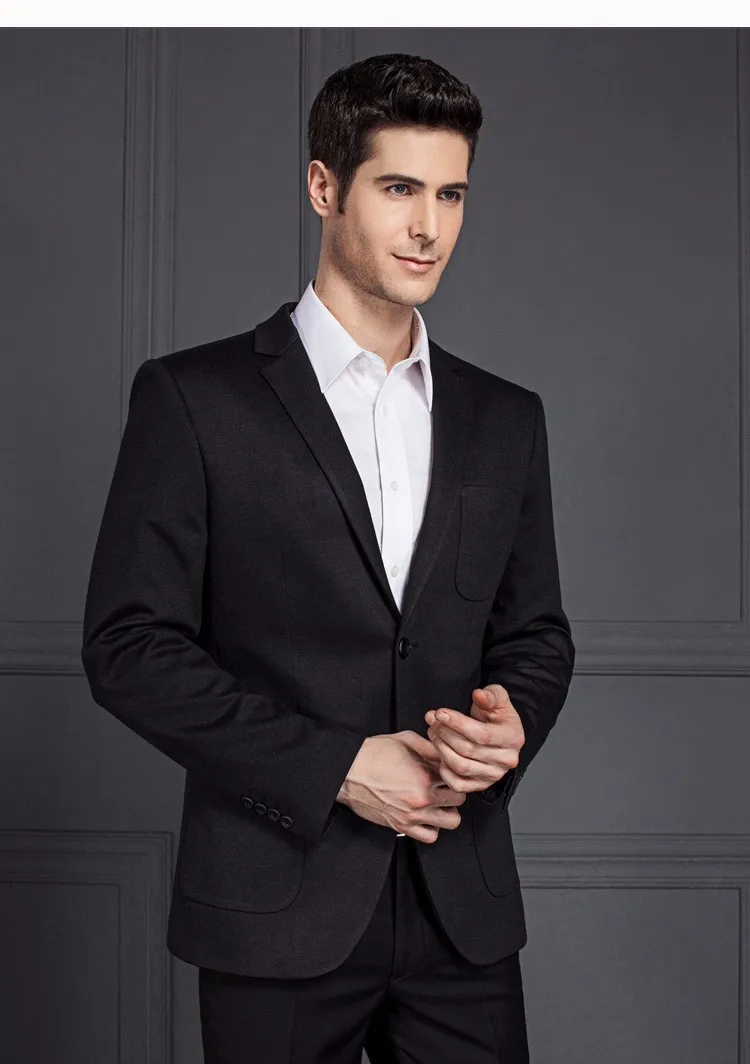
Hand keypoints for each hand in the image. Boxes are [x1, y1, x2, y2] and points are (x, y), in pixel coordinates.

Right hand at [337, 731, 467, 843]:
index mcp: (425, 775)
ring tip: (439, 801)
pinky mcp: (401, 826)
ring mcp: (412, 815)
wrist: (347, 771)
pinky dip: (433, 827)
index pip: (458, 777)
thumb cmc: (372, 754)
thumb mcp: (405, 739)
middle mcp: (422, 798)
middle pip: (459, 800)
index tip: (451, 770)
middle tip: (446, 785)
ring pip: (451, 821)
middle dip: (455, 790)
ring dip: (448, 811)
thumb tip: (446, 752)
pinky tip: (427, 815)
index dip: (455, 772)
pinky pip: (430, 836)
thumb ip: (430, 746)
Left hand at [424, 683, 524, 791]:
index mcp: (513, 738)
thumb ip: (490, 695)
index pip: (481, 734)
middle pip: (467, 750)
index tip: (440, 712)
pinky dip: (444, 770)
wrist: (499, 731)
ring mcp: (494, 775)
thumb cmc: (497, 714)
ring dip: (441, 748)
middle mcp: (507, 760)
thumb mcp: (497, 697)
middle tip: (431, 719)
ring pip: (460, 766)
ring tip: (433, 731)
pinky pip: (457, 784)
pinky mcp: (481, 785)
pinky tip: (440, 752)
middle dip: (444, 732)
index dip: (457, 723)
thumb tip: (478, 695)